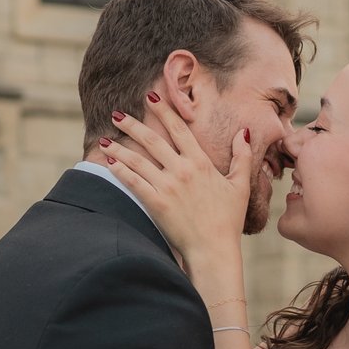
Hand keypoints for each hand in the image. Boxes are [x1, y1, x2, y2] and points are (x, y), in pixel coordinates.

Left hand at [98, 94, 251, 282]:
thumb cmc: (228, 220)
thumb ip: (242, 157)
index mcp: (201, 163)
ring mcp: (168, 187)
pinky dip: (120, 170)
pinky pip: (133, 182)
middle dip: (133, 125)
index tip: (151, 98)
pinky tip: (110, 162)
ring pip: (137, 160)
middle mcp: (182, 170)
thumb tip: (244, 133)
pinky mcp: (156, 204)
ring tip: (105, 139)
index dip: (164, 112)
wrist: (214, 250)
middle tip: (117, 113)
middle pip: (153, 140)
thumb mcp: (240, 185)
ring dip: (119, 148)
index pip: (179, 129)